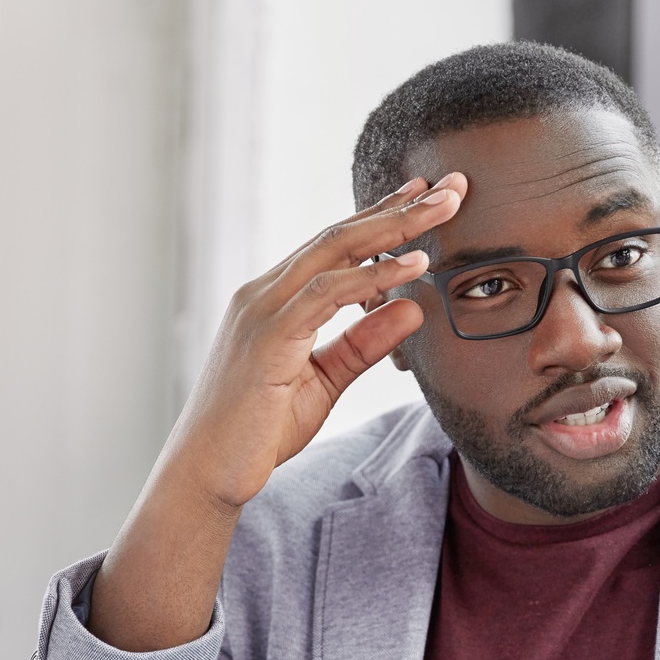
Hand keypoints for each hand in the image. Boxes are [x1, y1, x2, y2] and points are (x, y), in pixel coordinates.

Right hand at [87, 174, 465, 652]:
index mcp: (275, 301)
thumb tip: (414, 306)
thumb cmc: (256, 433)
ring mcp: (261, 310)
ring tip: (443, 209)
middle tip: (452, 185)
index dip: (381, 217)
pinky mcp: (267, 336)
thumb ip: (364, 344)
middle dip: (398, 208)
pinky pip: (326, 293)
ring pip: (334, 251)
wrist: (207, 474)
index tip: (426, 195)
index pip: (335, 247)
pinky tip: (411, 264)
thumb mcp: (324, 383)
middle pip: (340, 235)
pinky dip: (372, 275)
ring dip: (393, 228)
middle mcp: (264, 293)